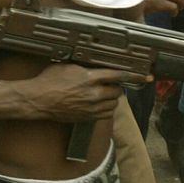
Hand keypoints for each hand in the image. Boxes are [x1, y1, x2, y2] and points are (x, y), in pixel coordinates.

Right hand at [31, 64, 148, 121]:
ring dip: (111, 98)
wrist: (38, 100)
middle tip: (108, 83)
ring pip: (113, 104)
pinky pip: (106, 114)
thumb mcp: (68, 65)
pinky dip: (106, 109)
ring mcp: (91, 107)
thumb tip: (97, 65)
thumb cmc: (49, 81)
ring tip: (102, 93)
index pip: (118, 75)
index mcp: (89, 77)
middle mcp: (93, 93)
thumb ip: (86, 66)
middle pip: (117, 91)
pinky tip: (98, 104)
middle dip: (116, 87)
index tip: (145, 76)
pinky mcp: (87, 117)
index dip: (134, 75)